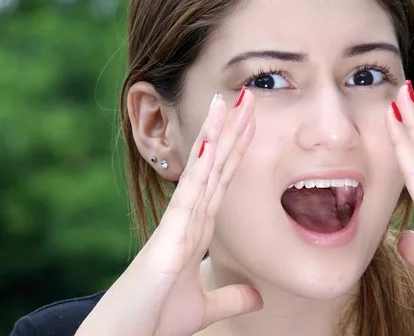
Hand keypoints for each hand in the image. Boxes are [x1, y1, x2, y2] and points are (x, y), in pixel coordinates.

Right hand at [75, 90, 262, 335]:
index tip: (251, 123)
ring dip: (217, 133)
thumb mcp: (205, 306)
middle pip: (216, 166)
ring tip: (229, 99)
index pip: (223, 180)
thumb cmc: (156, 320)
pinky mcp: (170, 234)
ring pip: (203, 169)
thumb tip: (258, 297)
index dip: (238, 151)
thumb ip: (230, 296)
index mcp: (198, 229)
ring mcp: (179, 221)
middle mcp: (189, 218)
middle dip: (232, 131)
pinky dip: (201, 164)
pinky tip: (212, 138)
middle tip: (247, 97)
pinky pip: (190, 193)